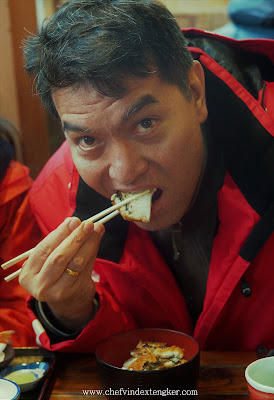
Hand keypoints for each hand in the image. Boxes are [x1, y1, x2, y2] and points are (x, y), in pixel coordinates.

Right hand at [19, 217, 104, 331]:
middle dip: (75, 238)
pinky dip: (93, 250)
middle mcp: (40, 285)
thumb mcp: (49, 258)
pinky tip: (96, 239)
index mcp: (28, 274)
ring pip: (76, 262)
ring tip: (97, 228)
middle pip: (59, 257)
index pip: (44, 249)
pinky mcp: (75, 292)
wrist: (68, 300)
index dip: (60, 233)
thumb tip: (73, 222)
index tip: (74, 221)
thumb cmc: (56, 271)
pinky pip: (86, 267)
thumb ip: (59, 241)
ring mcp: (58, 291)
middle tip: (88, 224)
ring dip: (88, 242)